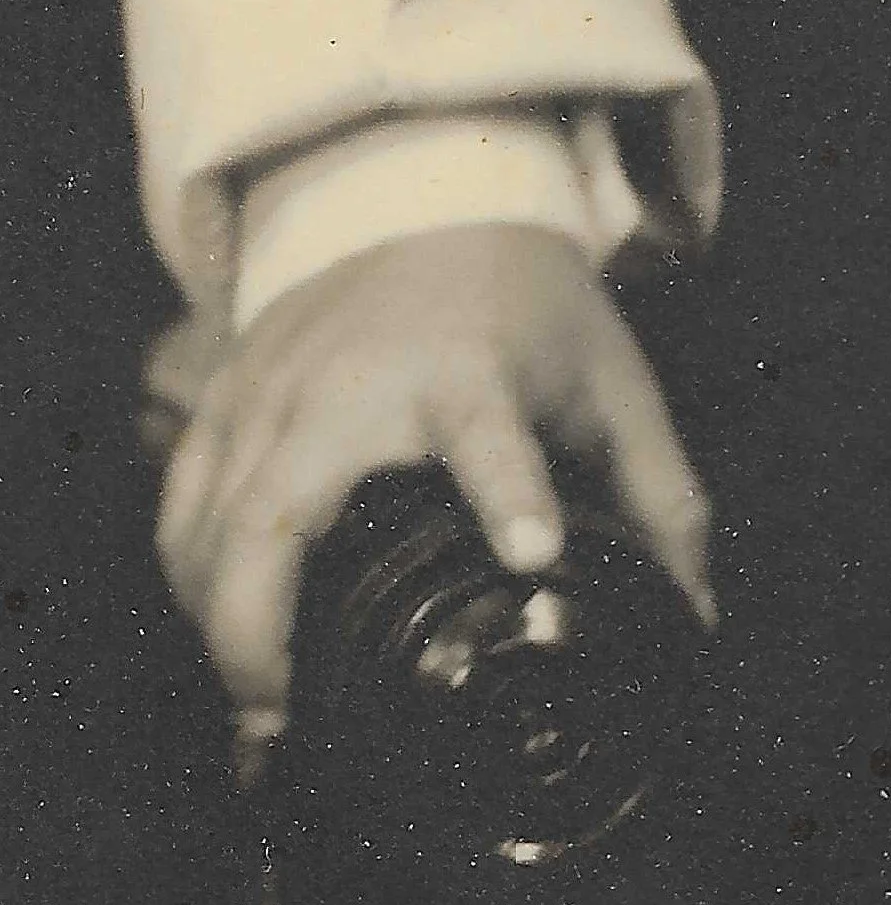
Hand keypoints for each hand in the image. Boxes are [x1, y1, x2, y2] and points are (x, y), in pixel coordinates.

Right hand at [156, 223, 711, 726]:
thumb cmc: (528, 303)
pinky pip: (182, 497)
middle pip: (280, 512)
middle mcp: (356, 382)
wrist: (438, 186)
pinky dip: (186, 572)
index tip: (531, 549)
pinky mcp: (232, 386)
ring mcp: (278, 384)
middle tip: (286, 719)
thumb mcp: (611, 383)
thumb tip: (694, 618)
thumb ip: (660, 501)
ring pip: (211, 521)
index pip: (488, 431)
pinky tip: (215, 626)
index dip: (511, 490)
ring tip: (258, 701)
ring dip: (219, 621)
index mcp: (471, 371)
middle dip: (261, 630)